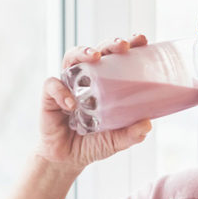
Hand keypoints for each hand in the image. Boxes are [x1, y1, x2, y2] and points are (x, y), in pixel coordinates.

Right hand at [37, 34, 152, 172]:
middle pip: (98, 52)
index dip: (130, 47)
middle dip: (110, 44)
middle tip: (123, 45)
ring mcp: (68, 85)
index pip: (118, 60)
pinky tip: (71, 104)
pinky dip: (61, 91)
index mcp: (106, 85)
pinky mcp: (50, 96)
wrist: (68, 159)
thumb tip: (147, 124)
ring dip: (83, 52)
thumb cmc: (94, 143)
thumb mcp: (116, 141)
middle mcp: (87, 80)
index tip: (142, 40)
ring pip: (72, 57)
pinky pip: (53, 85)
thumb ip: (131, 134)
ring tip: (95, 57)